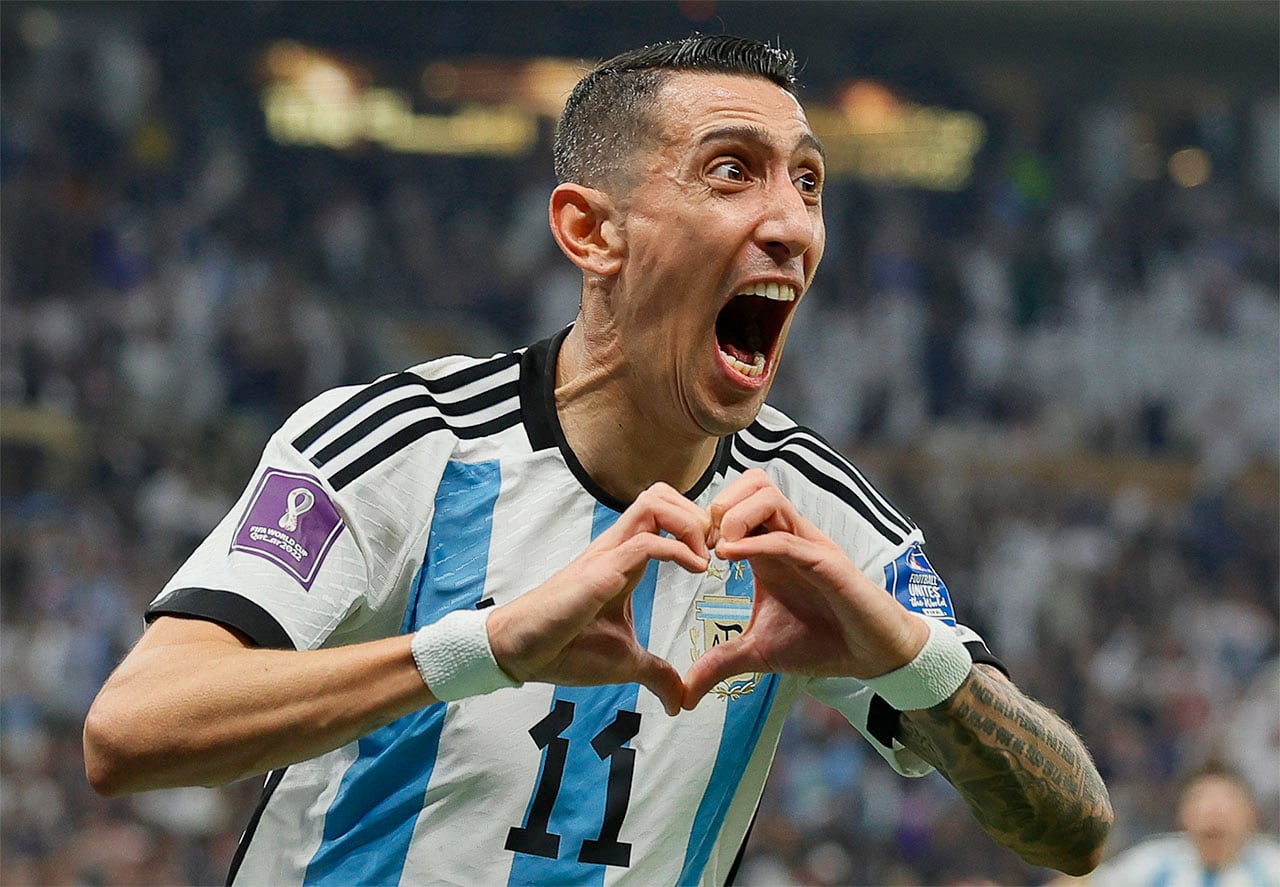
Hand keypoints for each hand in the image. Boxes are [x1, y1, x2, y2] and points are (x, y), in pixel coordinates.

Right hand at [486, 483, 710, 714]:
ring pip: (654, 503)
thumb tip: (678, 701)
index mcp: (624, 559)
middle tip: (715, 550)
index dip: (696, 526)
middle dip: (698, 514)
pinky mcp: (599, 571)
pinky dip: (678, 549)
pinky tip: (697, 571)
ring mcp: (607, 554)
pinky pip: (645, 542)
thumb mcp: (625, 661)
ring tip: (705, 558)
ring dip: (689, 524)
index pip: (663, 513)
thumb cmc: (565, 648)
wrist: (522, 653)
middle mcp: (617, 547)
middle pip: (661, 494)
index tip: (717, 557)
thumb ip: (656, 673)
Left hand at [682, 469, 928, 708]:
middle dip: (718, 505)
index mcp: (768, 548)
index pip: (736, 501)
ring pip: (768, 496)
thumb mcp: (759, 653)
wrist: (871, 656)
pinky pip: (789, 538)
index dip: (705, 518)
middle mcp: (788, 537)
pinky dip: (755, 542)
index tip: (689, 552)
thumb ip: (720, 663)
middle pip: (752, 482)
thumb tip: (684, 695)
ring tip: (718, 552)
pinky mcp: (828, 563)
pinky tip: (728, 560)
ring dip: (734, 516)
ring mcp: (808, 545)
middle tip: (703, 545)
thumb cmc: (821, 643)